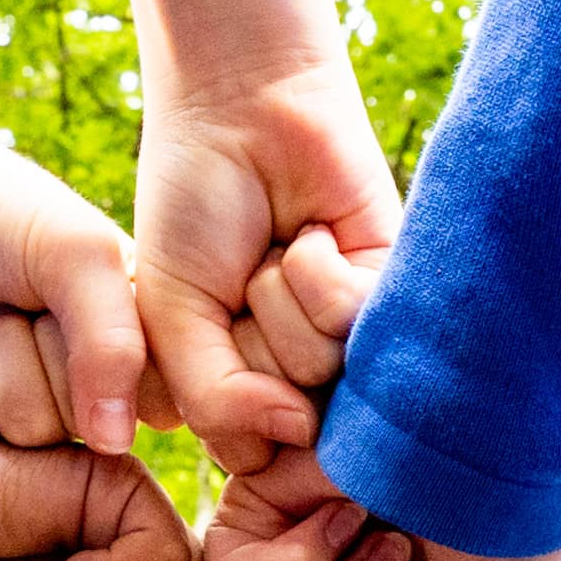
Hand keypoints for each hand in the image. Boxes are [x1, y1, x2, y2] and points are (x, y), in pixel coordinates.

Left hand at [0, 0, 141, 455]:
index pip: (154, 398)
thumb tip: (122, 442)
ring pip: (22, 439)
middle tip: (7, 308)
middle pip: (82, 429)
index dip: (108, 358)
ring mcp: (24, 410)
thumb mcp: (74, 252)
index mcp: (137, 343)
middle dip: (35, 361)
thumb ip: (114, 340)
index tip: (72, 301)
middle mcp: (89, 386)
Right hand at [114, 0, 399, 471]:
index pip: (247, 453)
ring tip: (276, 248)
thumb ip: (212, 399)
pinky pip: (355, 324)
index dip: (221, 397)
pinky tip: (312, 235)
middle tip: (240, 276)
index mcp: (250, 389)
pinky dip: (319, 275)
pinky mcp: (391, 294)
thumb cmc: (193, 206)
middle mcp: (307, 374)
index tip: (203, 327)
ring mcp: (352, 338)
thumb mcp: (169, 317)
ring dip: (280, 298)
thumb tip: (297, 433)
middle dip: (246, 341)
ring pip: (317, 374)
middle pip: (284, 421)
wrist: (238, 107)